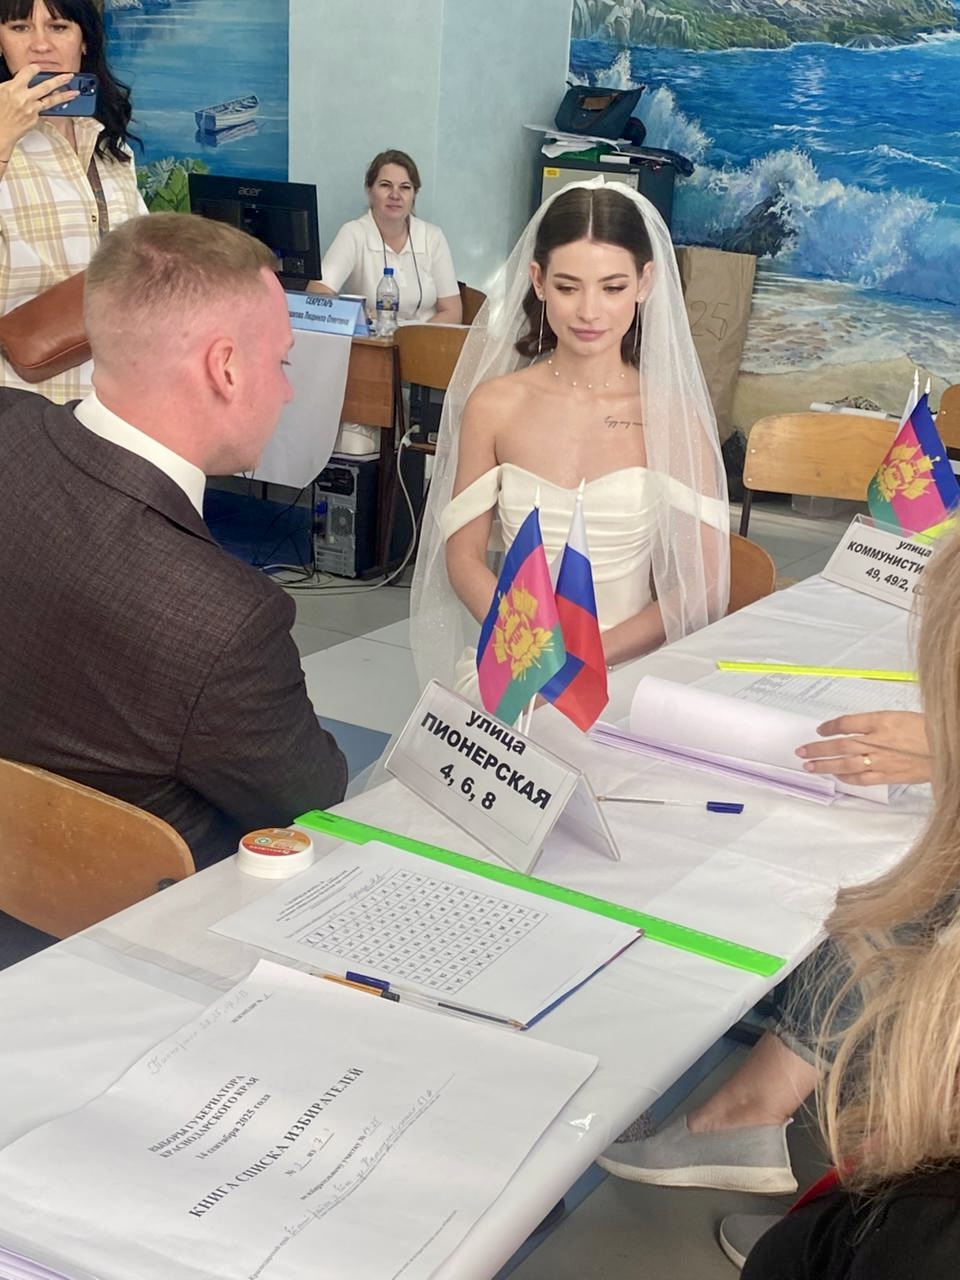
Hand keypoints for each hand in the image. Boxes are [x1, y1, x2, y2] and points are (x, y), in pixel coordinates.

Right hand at [0, 65, 77, 155]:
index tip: (39, 67)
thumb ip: (12, 85)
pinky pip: (44, 111)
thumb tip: (20, 80)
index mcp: (13, 88)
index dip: (35, 69)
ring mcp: (32, 109)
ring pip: (51, 100)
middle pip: (46, 86)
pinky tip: (57, 105)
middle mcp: (24, 98)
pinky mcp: (35, 119)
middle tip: (69, 76)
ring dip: (64, 95)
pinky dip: (50, 107)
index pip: (28, 72)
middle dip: (59, 80)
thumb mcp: (0, 91)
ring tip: (74, 92)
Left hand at [795, 710, 930, 785]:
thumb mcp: (900, 716)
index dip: (830, 726)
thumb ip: (877, 723)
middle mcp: (876, 740)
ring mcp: (881, 760)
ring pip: (845, 763)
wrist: (947, 748)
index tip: (820, 729)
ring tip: (809, 767)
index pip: (846, 723)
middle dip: (817, 748)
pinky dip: (847, 778)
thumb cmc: (929, 730)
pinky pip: (861, 778)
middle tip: (801, 752)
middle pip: (839, 744)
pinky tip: (837, 778)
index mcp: (880, 721)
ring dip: (824, 765)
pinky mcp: (888, 775)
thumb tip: (856, 728)